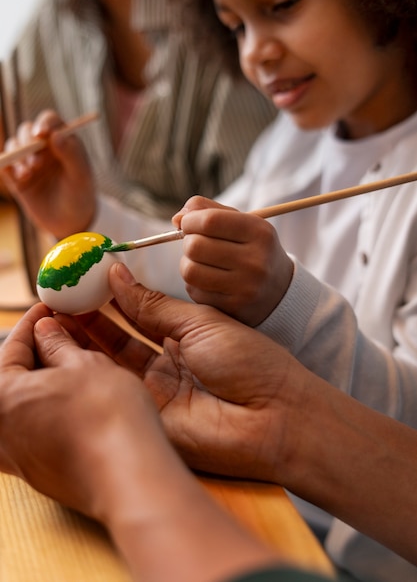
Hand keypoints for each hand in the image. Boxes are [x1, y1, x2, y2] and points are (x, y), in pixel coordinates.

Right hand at [0, 110, 95, 238]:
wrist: (70, 223)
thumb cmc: (80, 196)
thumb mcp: (81, 177)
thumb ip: (72, 155)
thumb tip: (56, 135)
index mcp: (63, 142)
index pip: (50, 121)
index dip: (44, 124)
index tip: (42, 135)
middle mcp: (45, 148)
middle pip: (27, 130)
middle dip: (28, 142)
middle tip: (37, 163)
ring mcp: (29, 161)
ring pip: (14, 145)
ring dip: (18, 156)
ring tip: (28, 175)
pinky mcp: (17, 177)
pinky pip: (5, 164)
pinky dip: (7, 166)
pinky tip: (18, 178)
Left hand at [0, 302, 168, 520]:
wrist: (129, 474)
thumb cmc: (105, 416)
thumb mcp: (84, 364)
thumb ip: (57, 344)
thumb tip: (46, 331)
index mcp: (1, 398)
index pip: (12, 347)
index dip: (34, 322)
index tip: (47, 310)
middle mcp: (2, 432)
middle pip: (16, 378)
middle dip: (40, 351)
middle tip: (63, 332)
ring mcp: (21, 457)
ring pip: (29, 404)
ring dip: (49, 380)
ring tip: (75, 362)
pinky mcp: (42, 473)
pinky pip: (40, 428)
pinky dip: (54, 406)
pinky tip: (80, 397)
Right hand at [0, 302, 282, 581]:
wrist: (273, 416)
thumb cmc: (248, 361)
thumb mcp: (199, 324)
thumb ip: (153, 306)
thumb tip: (117, 275)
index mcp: (188, 338)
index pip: (142, 314)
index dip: (115, 298)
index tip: (88, 279)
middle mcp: (169, 364)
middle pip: (122, 339)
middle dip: (92, 318)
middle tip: (65, 296)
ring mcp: (156, 392)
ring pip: (113, 362)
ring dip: (86, 339)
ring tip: (60, 311)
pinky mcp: (146, 416)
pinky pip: (114, 387)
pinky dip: (92, 365)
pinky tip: (72, 341)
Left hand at [172, 195, 293, 325]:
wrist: (280, 291)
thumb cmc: (252, 249)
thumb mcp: (242, 223)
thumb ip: (209, 211)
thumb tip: (177, 218)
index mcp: (259, 232)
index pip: (210, 221)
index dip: (189, 221)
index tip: (188, 224)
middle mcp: (255, 261)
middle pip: (195, 246)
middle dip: (188, 243)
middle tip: (196, 245)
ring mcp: (245, 287)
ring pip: (190, 271)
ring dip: (188, 264)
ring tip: (200, 262)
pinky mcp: (233, 308)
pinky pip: (194, 291)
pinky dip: (194, 284)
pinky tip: (209, 281)